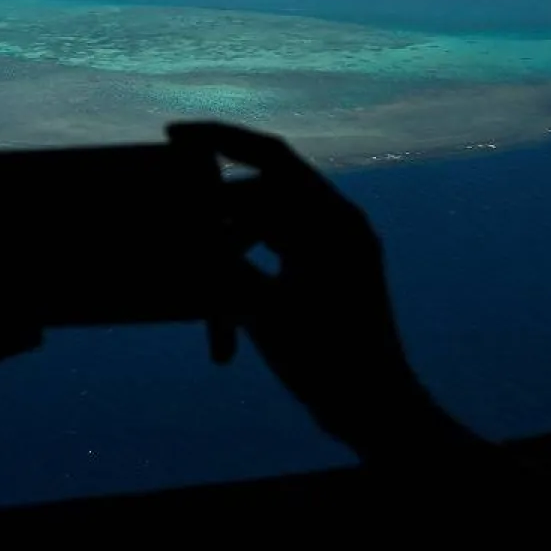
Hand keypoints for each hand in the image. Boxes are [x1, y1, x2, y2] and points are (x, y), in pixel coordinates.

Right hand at [167, 122, 486, 466]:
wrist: (379, 415)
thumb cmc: (327, 362)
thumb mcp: (260, 309)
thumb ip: (215, 261)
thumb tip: (174, 227)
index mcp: (333, 219)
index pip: (271, 156)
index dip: (219, 139)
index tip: (171, 135)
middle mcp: (338, 225)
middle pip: (260, 197)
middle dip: (213, 219)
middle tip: (172, 231)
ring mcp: (334, 251)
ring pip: (263, 232)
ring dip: (228, 260)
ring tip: (206, 307)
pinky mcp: (326, 278)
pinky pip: (274, 259)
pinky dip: (245, 281)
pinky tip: (224, 324)